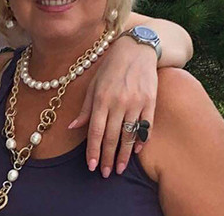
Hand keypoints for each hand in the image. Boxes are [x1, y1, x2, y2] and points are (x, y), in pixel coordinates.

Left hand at [68, 37, 157, 176]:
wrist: (136, 49)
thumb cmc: (111, 67)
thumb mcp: (94, 83)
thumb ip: (85, 107)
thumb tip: (72, 127)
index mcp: (101, 98)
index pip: (95, 131)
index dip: (92, 150)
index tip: (91, 166)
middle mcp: (118, 102)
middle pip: (111, 137)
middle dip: (106, 157)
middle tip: (104, 173)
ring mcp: (136, 103)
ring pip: (129, 136)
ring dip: (123, 155)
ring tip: (119, 169)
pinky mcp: (150, 101)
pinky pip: (146, 126)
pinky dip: (141, 140)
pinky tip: (137, 152)